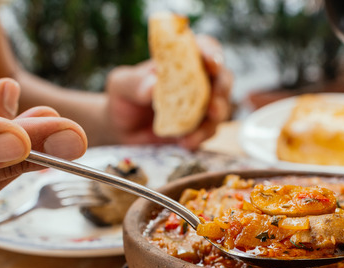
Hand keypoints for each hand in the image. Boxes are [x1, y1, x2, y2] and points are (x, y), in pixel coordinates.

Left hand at [105, 35, 232, 149]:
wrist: (121, 129)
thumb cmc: (123, 98)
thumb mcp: (121, 86)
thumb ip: (134, 83)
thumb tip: (153, 85)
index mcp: (180, 60)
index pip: (204, 48)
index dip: (211, 53)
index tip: (211, 63)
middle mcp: (196, 80)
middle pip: (222, 78)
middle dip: (221, 90)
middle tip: (212, 105)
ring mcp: (200, 105)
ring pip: (220, 108)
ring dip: (212, 121)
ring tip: (194, 134)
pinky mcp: (198, 128)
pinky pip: (208, 132)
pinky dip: (200, 138)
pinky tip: (185, 143)